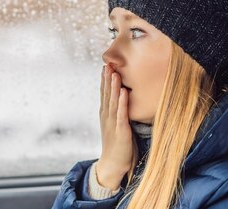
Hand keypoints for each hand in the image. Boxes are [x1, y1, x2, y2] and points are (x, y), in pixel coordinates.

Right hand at [96, 64, 132, 190]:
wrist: (112, 164)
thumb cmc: (117, 145)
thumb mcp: (115, 125)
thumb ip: (117, 113)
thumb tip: (123, 99)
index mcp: (105, 114)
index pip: (104, 93)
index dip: (104, 79)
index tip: (106, 65)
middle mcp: (107, 116)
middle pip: (106, 94)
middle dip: (107, 78)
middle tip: (108, 62)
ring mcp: (112, 123)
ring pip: (112, 101)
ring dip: (112, 86)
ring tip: (114, 72)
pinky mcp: (121, 131)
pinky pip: (121, 114)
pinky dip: (122, 102)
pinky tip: (122, 92)